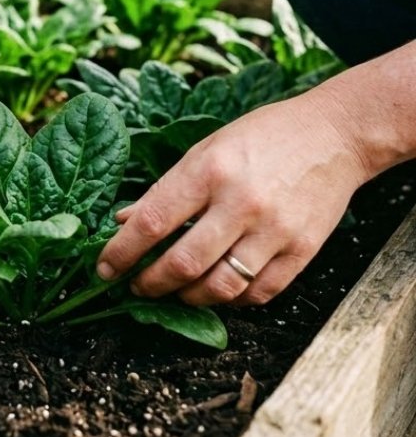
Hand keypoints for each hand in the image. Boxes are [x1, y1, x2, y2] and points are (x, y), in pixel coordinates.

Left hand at [95, 88, 369, 306]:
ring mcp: (275, 231)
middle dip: (150, 283)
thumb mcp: (204, 149)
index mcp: (208, 170)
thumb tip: (123, 221)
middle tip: (136, 286)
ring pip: (221, 288)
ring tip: (174, 291)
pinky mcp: (303, 252)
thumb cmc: (261, 137)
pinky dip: (231, 301)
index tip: (103, 269)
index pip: (152, 221)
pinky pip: (259, 293)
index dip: (121, 252)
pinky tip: (217, 290)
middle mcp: (241, 203)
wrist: (333, 135)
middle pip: (183, 263)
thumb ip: (164, 189)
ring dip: (188, 298)